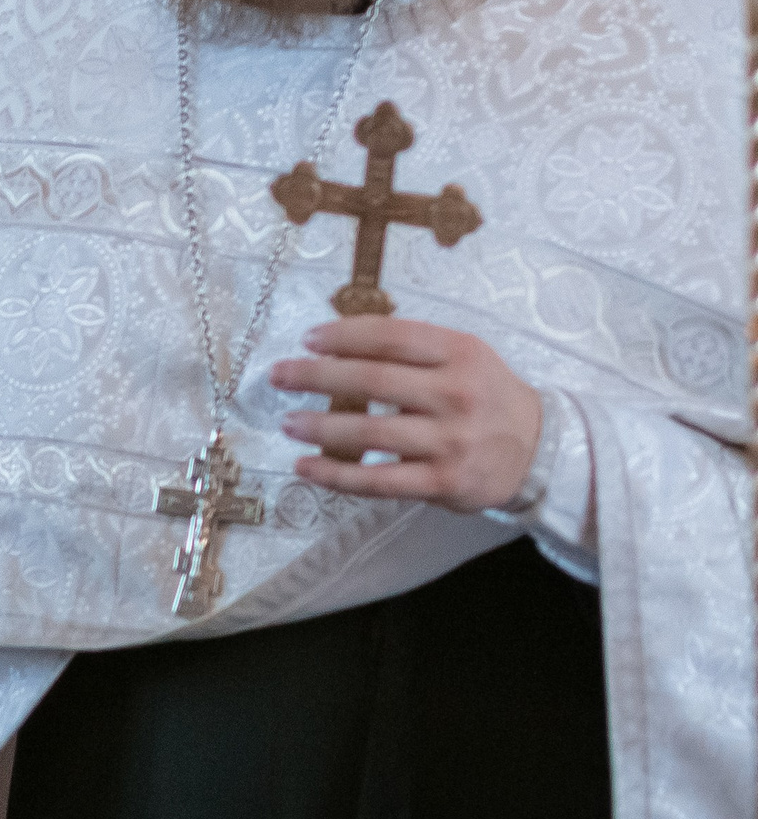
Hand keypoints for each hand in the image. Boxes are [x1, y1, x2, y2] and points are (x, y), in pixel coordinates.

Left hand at [270, 316, 541, 512]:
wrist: (540, 450)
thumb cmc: (487, 395)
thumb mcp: (465, 356)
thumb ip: (414, 347)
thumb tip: (338, 339)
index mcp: (460, 353)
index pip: (391, 338)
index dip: (344, 336)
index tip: (307, 339)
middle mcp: (455, 394)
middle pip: (373, 380)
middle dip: (316, 376)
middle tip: (278, 376)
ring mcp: (450, 441)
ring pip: (371, 432)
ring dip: (320, 426)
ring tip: (287, 422)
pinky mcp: (444, 482)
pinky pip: (379, 480)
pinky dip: (337, 475)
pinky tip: (305, 467)